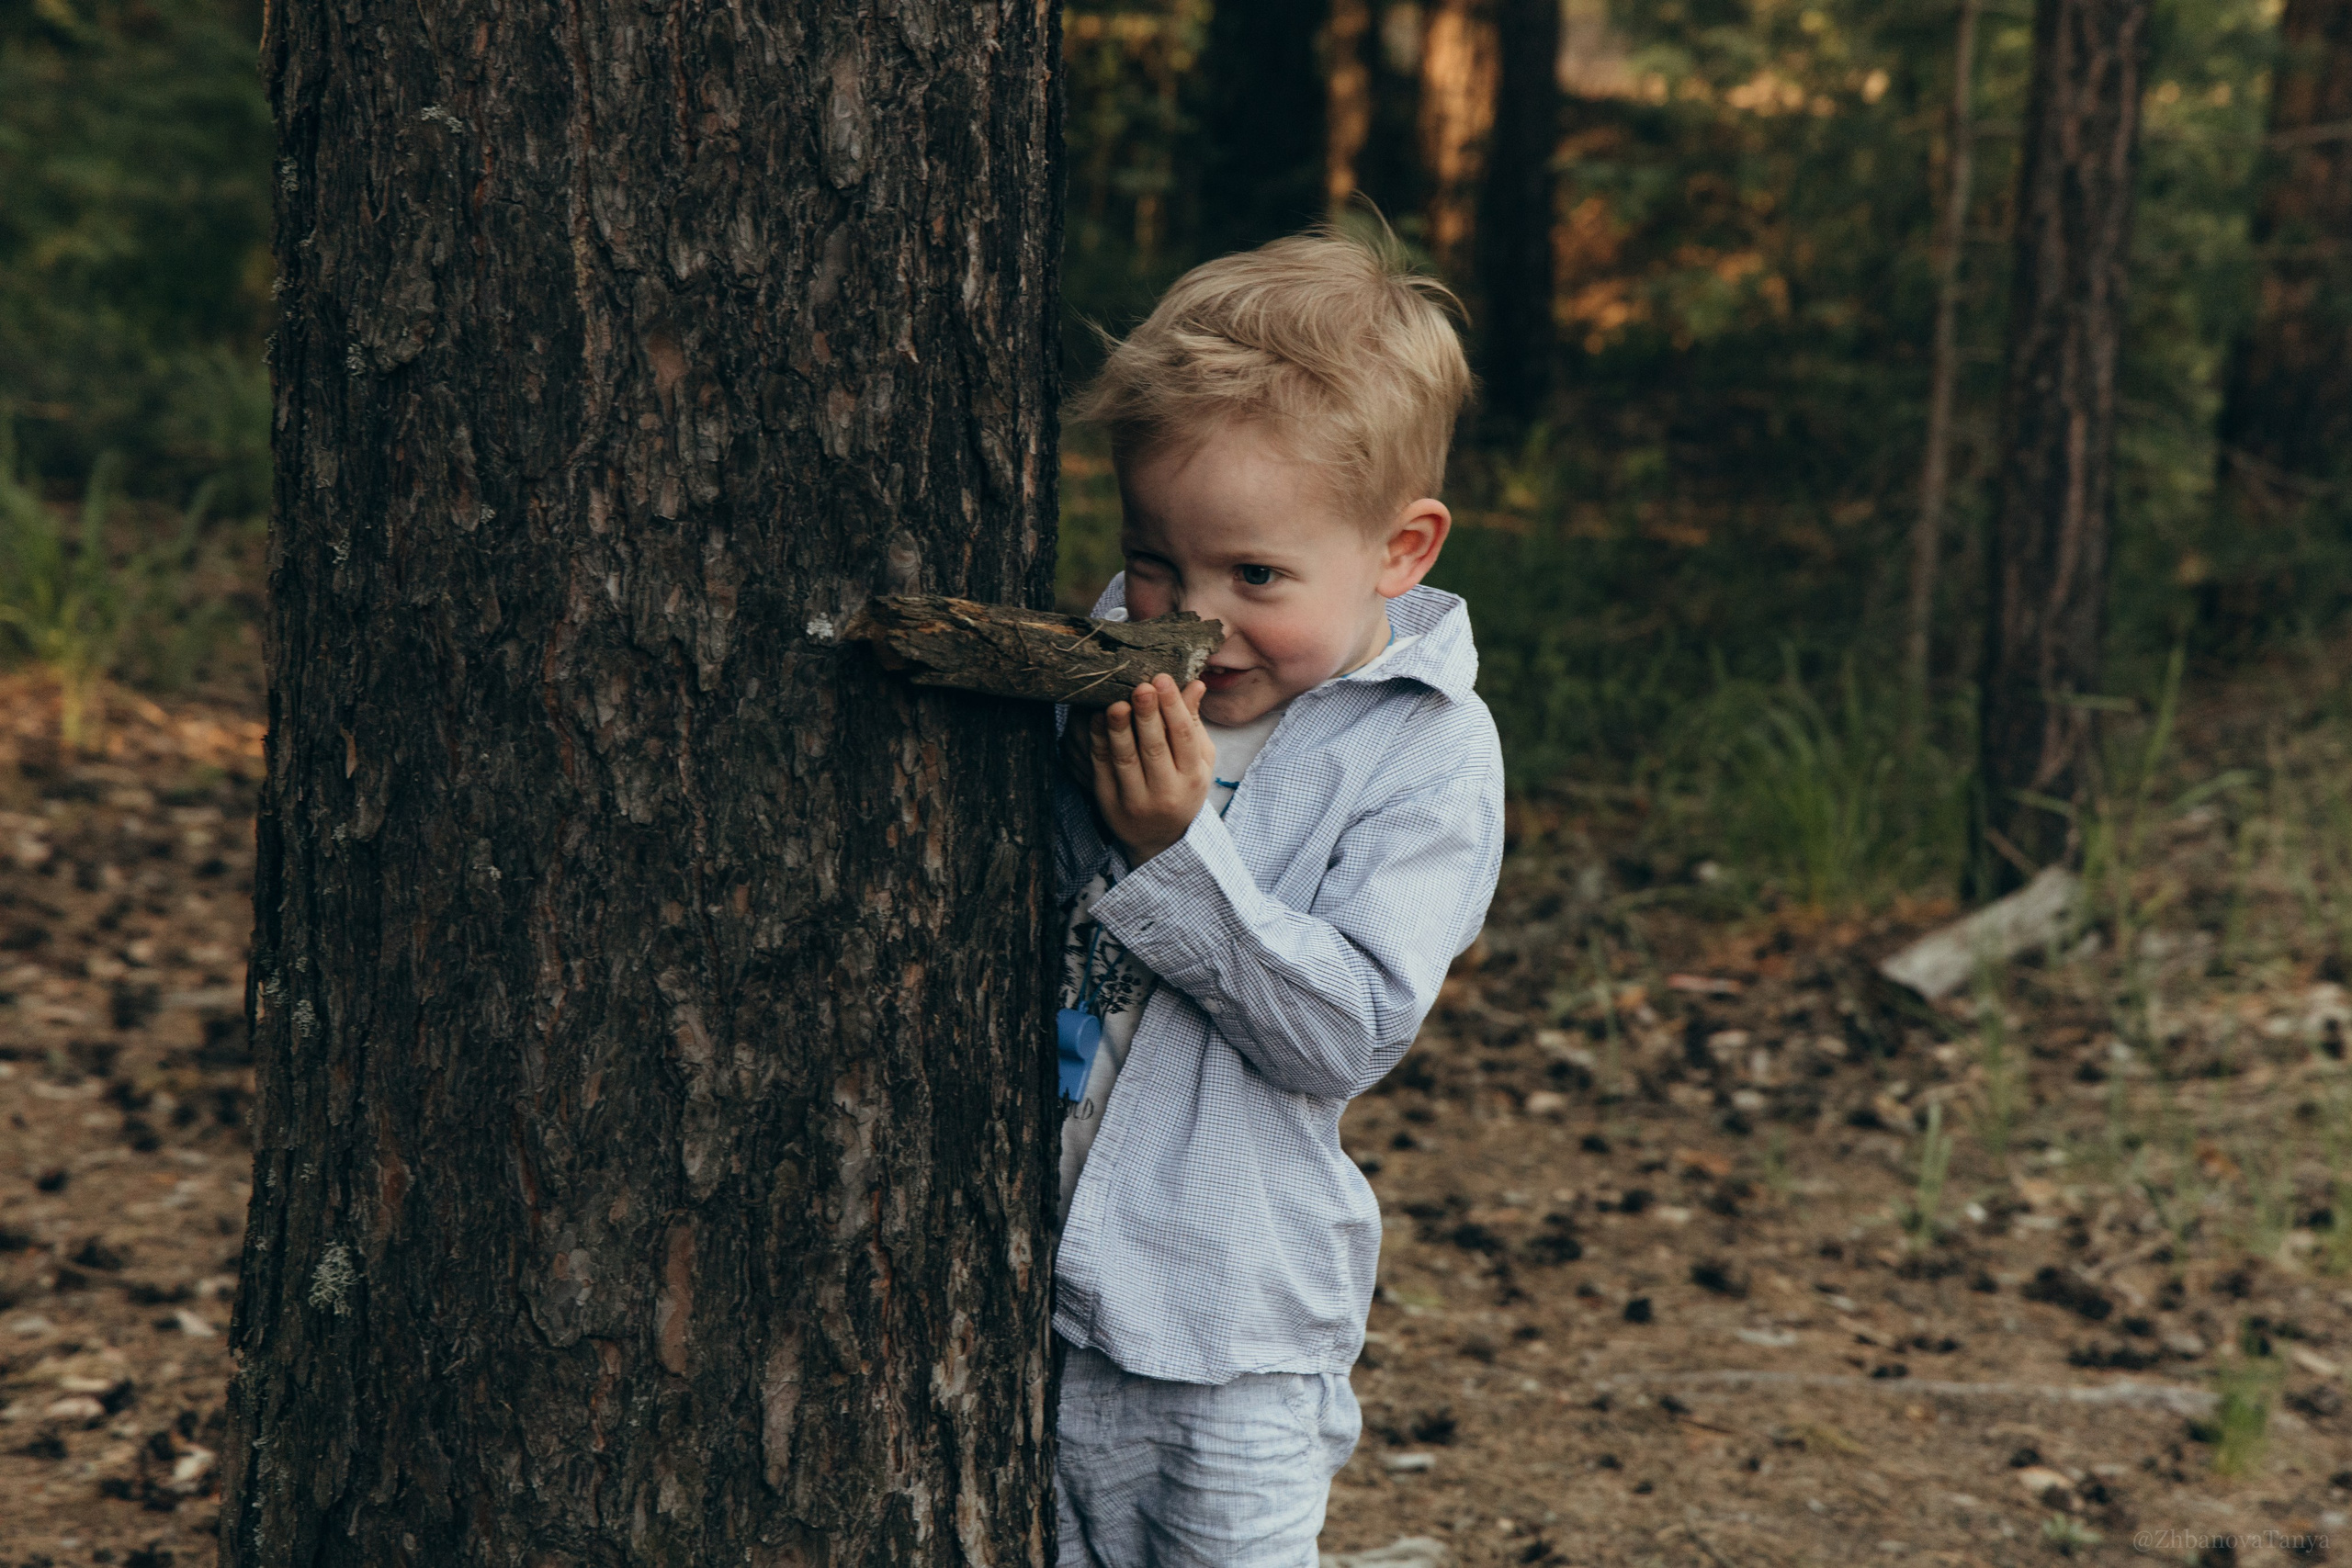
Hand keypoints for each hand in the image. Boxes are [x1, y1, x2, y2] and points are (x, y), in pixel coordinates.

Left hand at [1088, 674, 1211, 864]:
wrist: (1159, 839)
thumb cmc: (1182, 789)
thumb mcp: (1198, 761)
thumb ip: (1192, 723)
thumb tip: (1194, 683)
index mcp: (1192, 777)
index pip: (1183, 737)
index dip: (1172, 707)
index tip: (1162, 679)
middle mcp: (1166, 791)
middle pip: (1154, 747)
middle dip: (1147, 715)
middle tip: (1141, 686)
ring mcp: (1136, 799)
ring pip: (1126, 759)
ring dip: (1118, 729)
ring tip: (1116, 703)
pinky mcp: (1109, 801)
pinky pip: (1102, 767)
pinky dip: (1098, 742)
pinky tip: (1095, 719)